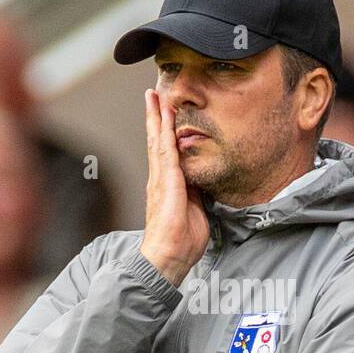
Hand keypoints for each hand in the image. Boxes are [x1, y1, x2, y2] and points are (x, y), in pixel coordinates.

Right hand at [139, 89, 209, 285]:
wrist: (167, 259)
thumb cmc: (180, 242)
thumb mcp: (195, 211)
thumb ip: (196, 194)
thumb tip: (201, 182)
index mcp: (166, 186)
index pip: (164, 152)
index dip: (164, 131)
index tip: (164, 111)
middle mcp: (159, 180)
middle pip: (156, 141)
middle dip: (155, 116)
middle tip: (152, 94)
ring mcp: (159, 181)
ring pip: (157, 142)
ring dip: (157, 118)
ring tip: (154, 97)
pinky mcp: (165, 185)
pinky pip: (165, 153)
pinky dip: (165, 133)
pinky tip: (165, 118)